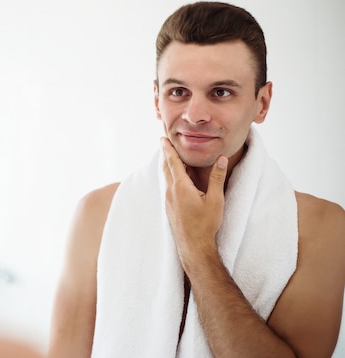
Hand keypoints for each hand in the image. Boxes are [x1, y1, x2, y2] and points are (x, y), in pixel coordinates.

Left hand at [160, 138, 227, 264]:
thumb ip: (217, 178)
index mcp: (181, 186)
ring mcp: (168, 200)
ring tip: (170, 157)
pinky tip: (176, 178)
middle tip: (164, 142)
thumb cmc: (205, 224)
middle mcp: (171, 191)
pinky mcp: (169, 207)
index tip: (163, 138)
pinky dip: (170, 176)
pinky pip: (168, 186)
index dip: (168, 149)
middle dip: (166, 154)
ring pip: (166, 177)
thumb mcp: (216, 200)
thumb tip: (222, 159)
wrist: (193, 245)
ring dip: (168, 165)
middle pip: (166, 167)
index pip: (172, 162)